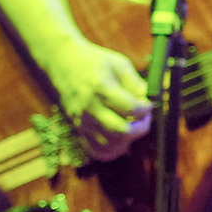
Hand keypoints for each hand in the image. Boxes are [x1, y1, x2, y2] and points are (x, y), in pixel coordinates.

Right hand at [44, 36, 152, 160]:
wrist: (62, 62)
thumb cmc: (93, 61)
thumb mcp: (118, 64)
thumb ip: (135, 83)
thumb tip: (149, 98)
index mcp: (100, 87)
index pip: (130, 107)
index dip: (145, 109)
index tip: (148, 105)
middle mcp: (89, 106)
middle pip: (121, 130)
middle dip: (140, 127)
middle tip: (144, 118)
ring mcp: (81, 119)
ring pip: (109, 144)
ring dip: (128, 140)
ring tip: (133, 127)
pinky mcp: (77, 127)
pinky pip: (96, 149)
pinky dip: (111, 150)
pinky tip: (119, 140)